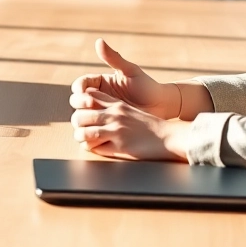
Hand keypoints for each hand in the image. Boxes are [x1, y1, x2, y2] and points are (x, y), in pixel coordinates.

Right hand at [70, 39, 180, 118]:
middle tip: (90, 105)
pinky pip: (92, 129)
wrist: (161, 107)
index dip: (79, 88)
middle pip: (76, 99)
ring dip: (82, 117)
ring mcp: (102, 113)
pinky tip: (95, 129)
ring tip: (91, 118)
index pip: (81, 84)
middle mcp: (98, 97)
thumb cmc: (147, 86)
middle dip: (79, 102)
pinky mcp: (106, 126)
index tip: (84, 92)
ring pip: (81, 115)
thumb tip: (98, 41)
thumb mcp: (130, 71)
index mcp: (100, 83)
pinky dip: (90, 129)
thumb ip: (114, 58)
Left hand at [70, 89, 185, 160]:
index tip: (81, 112)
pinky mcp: (119, 145)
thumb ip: (111, 107)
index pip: (87, 97)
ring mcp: (115, 130)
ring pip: (83, 133)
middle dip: (77, 124)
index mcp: (116, 104)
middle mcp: (113, 115)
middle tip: (80, 129)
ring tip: (85, 140)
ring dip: (81, 138)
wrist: (168, 137)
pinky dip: (91, 149)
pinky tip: (96, 148)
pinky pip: (95, 148)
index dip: (79, 105)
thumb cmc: (149, 126)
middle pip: (80, 116)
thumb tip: (92, 109)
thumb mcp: (129, 110)